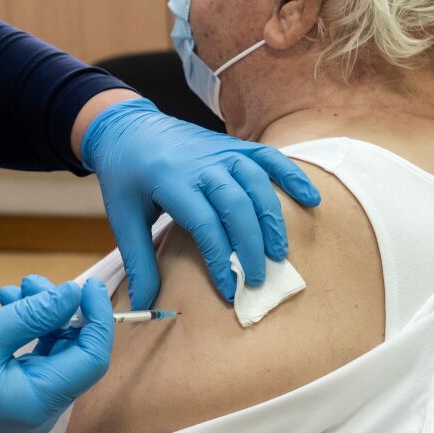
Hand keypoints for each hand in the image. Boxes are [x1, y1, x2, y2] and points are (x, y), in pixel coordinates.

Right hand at [0, 278, 113, 432]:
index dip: (97, 318)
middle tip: (33, 282)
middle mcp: (45, 406)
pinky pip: (40, 356)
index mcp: (41, 399)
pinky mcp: (22, 393)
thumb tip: (73, 294)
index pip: (92, 357)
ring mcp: (34, 401)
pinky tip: (10, 305)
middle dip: (61, 310)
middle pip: (76, 350)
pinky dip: (31, 329)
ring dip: (43, 316)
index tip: (89, 287)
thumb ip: (35, 313)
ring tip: (16, 289)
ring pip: (57, 349)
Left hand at [82, 98, 320, 308]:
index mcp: (171, 181)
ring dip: (272, 219)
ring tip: (279, 253)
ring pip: (257, 183)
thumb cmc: (125, 177)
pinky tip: (311, 199)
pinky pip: (270, 158)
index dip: (219, 259)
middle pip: (236, 206)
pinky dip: (293, 177)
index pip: (204, 224)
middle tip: (258, 280)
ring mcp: (221, 151)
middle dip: (250, 246)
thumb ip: (138, 261)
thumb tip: (144, 304)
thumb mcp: (122, 218)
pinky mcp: (234, 146)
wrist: (129, 128)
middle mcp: (201, 163)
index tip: (229, 289)